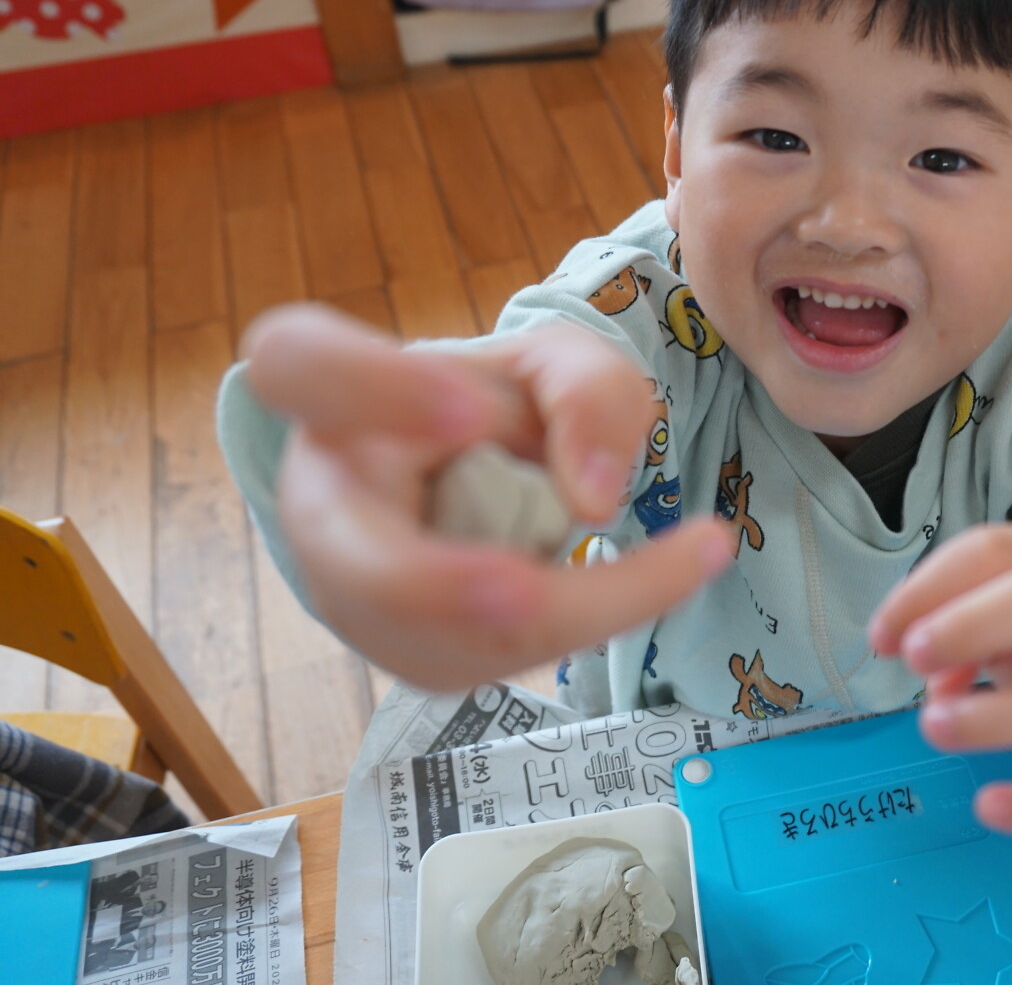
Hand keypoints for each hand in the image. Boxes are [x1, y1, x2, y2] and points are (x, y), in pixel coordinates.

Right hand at [241, 303, 733, 689]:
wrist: (490, 475)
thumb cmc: (506, 407)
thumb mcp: (563, 365)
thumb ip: (586, 393)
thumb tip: (589, 497)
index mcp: (335, 395)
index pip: (302, 369)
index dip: (376, 393)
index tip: (472, 411)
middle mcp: (322, 503)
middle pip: (355, 561)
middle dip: (441, 587)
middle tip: (531, 591)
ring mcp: (357, 597)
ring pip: (447, 635)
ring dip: (571, 607)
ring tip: (698, 551)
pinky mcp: (413, 655)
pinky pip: (496, 659)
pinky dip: (587, 624)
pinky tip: (656, 579)